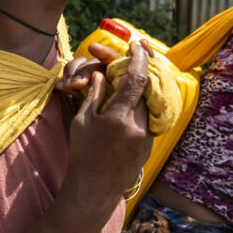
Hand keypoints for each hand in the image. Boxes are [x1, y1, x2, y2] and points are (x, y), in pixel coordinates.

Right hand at [64, 39, 153, 201]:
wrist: (94, 189)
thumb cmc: (83, 154)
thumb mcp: (83, 121)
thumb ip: (95, 95)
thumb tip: (102, 75)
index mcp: (119, 116)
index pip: (135, 78)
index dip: (138, 58)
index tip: (137, 44)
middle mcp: (137, 125)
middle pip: (146, 88)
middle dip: (141, 70)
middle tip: (137, 54)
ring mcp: (146, 136)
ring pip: (147, 102)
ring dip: (141, 88)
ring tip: (131, 76)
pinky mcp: (149, 145)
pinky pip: (147, 117)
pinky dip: (140, 105)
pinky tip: (132, 100)